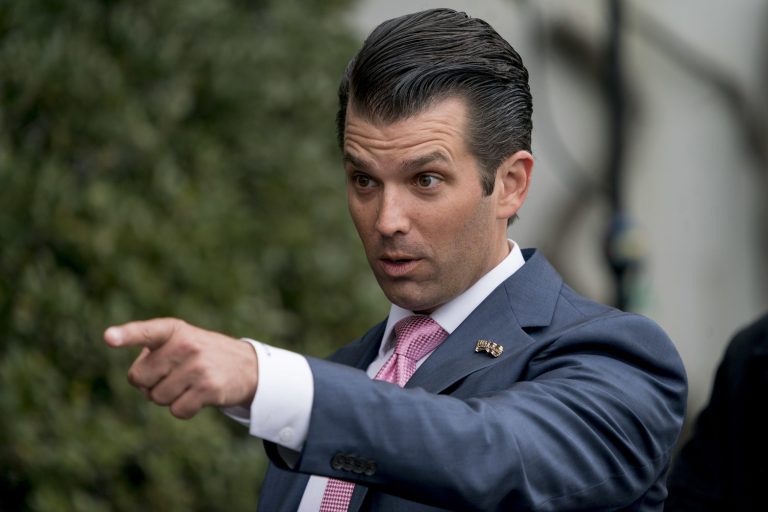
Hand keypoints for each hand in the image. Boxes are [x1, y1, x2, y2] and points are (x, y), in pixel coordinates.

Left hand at [104, 318, 257, 418]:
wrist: (247, 366)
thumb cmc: (201, 356)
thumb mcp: (181, 342)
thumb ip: (153, 354)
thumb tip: (140, 382)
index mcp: (174, 330)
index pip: (145, 331)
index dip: (126, 335)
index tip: (108, 337)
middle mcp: (186, 344)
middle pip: (139, 378)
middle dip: (150, 383)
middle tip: (172, 375)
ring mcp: (198, 366)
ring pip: (157, 398)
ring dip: (169, 397)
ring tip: (189, 384)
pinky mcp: (209, 388)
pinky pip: (177, 410)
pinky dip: (184, 408)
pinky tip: (199, 396)